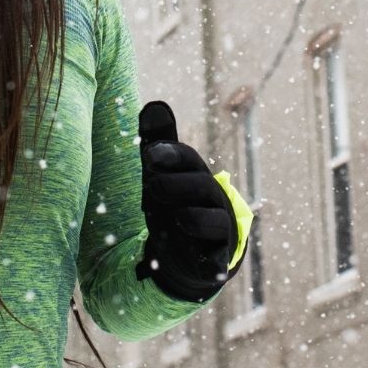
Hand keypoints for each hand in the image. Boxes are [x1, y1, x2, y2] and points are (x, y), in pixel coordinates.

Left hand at [133, 100, 250, 302]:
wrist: (190, 249)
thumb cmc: (175, 201)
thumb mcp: (163, 174)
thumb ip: (159, 143)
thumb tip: (153, 104)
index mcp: (194, 175)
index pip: (187, 160)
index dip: (172, 155)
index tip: (150, 154)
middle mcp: (210, 199)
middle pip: (201, 187)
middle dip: (178, 185)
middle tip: (152, 184)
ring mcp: (215, 229)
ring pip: (213, 221)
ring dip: (195, 218)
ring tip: (176, 217)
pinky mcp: (215, 258)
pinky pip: (217, 258)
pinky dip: (212, 261)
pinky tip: (206, 263)